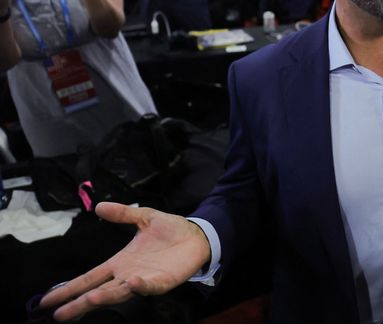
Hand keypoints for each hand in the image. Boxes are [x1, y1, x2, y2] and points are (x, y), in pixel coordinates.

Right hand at [39, 202, 210, 321]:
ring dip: (106, 296)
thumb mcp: (144, 217)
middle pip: (98, 291)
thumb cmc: (171, 230)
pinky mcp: (163, 281)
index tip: (48, 300)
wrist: (197, 234)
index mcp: (120, 262)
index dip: (70, 288)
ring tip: (89, 299)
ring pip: (120, 292)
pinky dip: (141, 286)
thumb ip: (123, 214)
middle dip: (79, 303)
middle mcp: (128, 274)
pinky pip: (150, 286)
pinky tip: (131, 282)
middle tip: (59, 315)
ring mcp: (145, 279)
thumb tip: (99, 206)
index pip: (90, 277)